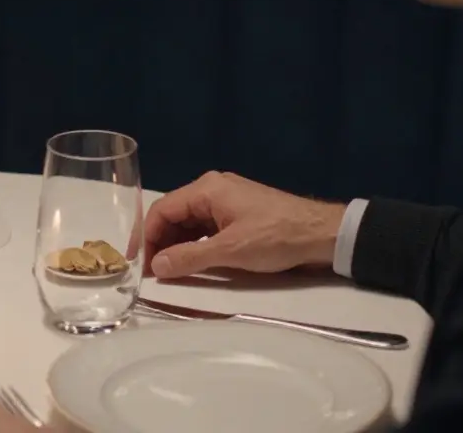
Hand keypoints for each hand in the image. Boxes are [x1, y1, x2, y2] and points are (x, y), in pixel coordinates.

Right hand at [143, 171, 344, 278]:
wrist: (323, 235)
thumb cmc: (276, 237)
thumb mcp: (231, 251)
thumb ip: (190, 258)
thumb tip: (157, 266)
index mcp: (207, 189)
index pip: (162, 210)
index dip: (146, 237)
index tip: (139, 264)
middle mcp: (212, 189)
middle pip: (173, 215)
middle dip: (160, 242)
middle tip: (153, 272)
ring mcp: (226, 201)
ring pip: (189, 223)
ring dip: (177, 245)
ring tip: (170, 271)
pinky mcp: (238, 214)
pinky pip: (205, 227)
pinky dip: (195, 244)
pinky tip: (193, 262)